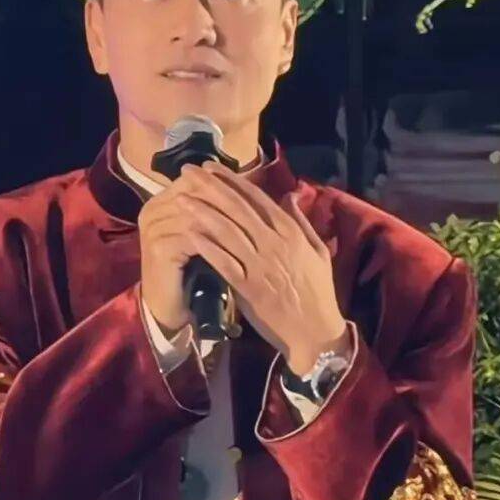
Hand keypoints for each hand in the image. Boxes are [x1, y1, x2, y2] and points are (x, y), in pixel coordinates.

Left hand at [142, 159, 347, 370]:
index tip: (210, 167)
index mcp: (290, 232)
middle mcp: (274, 243)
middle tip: (188, 170)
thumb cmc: (318, 292)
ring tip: (181, 197)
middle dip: (210, 187)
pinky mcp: (249, 288)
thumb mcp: (318, 251)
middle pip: (237, 208)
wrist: (316, 332)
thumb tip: (290, 195)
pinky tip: (189, 234)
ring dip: (202, 212)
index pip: (256, 198)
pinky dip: (207, 248)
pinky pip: (224, 263)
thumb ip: (302, 221)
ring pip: (227, 232)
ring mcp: (260, 266)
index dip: (231, 180)